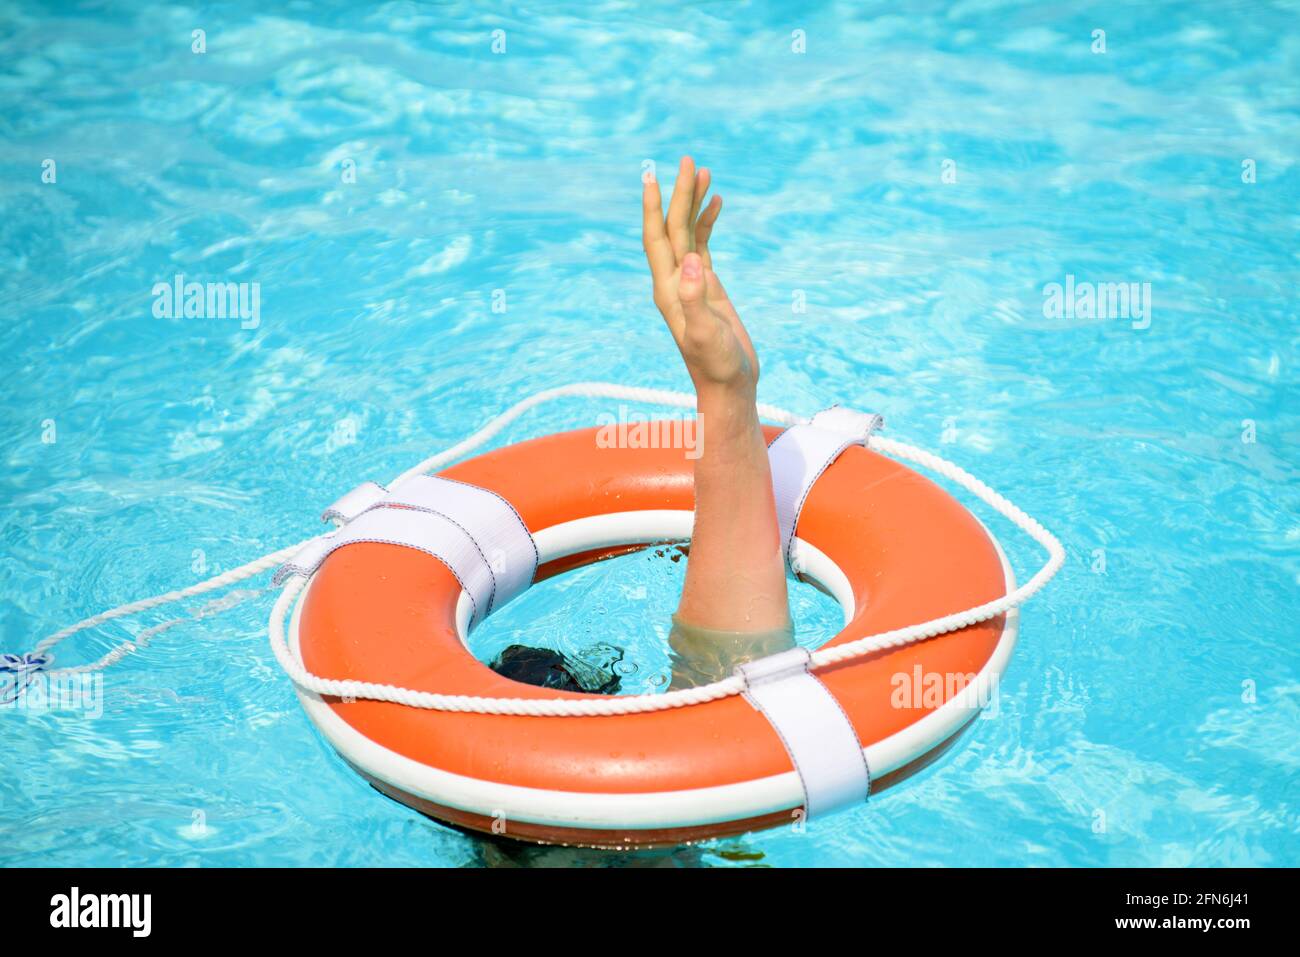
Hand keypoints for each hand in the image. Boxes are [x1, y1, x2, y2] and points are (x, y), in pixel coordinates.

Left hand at [642, 156, 759, 395]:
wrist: (730, 385)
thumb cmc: (717, 366)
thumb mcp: (705, 335)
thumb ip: (695, 300)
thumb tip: (691, 261)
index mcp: (668, 290)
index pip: (656, 239)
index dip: (653, 208)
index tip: (652, 177)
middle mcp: (674, 281)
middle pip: (672, 228)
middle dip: (679, 194)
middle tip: (689, 159)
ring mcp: (690, 282)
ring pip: (687, 232)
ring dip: (693, 203)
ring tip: (703, 171)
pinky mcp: (707, 286)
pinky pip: (703, 245)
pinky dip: (707, 222)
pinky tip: (716, 203)